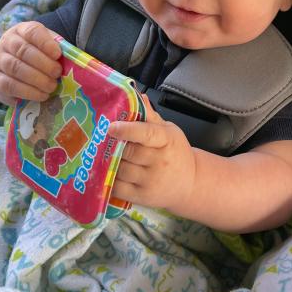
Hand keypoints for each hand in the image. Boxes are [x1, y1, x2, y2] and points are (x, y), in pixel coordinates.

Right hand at [0, 21, 61, 104]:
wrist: (14, 72)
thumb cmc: (37, 57)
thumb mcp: (47, 48)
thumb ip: (57, 50)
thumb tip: (73, 59)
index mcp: (22, 30)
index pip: (32, 31)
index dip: (46, 43)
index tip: (58, 54)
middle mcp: (7, 43)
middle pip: (23, 50)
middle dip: (44, 64)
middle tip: (57, 73)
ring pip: (16, 68)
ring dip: (37, 79)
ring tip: (52, 86)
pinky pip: (10, 85)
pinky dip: (28, 92)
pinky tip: (42, 95)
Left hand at [109, 94, 195, 213]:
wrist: (190, 183)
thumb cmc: (176, 152)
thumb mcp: (168, 131)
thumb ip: (150, 116)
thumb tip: (135, 94)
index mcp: (167, 140)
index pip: (146, 134)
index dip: (127, 129)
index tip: (110, 127)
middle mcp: (160, 161)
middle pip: (129, 151)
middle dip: (115, 145)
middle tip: (101, 139)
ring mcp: (151, 181)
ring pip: (121, 169)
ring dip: (109, 161)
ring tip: (102, 154)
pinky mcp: (142, 197)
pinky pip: (118, 188)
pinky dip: (109, 179)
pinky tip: (105, 171)